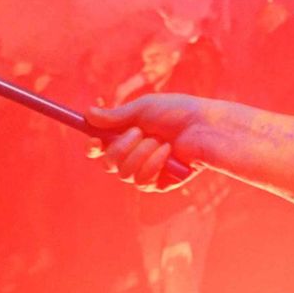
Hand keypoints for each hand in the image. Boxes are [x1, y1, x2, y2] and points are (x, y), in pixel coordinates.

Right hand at [86, 94, 212, 191]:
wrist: (205, 127)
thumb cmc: (178, 112)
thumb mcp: (144, 109)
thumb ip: (116, 116)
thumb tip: (87, 114)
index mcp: (129, 136)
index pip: (101, 147)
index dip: (93, 146)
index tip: (94, 141)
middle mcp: (135, 155)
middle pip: (108, 163)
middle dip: (121, 146)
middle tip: (139, 132)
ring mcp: (147, 171)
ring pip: (124, 173)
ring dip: (141, 154)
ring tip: (162, 141)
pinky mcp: (160, 183)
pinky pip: (143, 182)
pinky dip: (154, 165)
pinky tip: (169, 152)